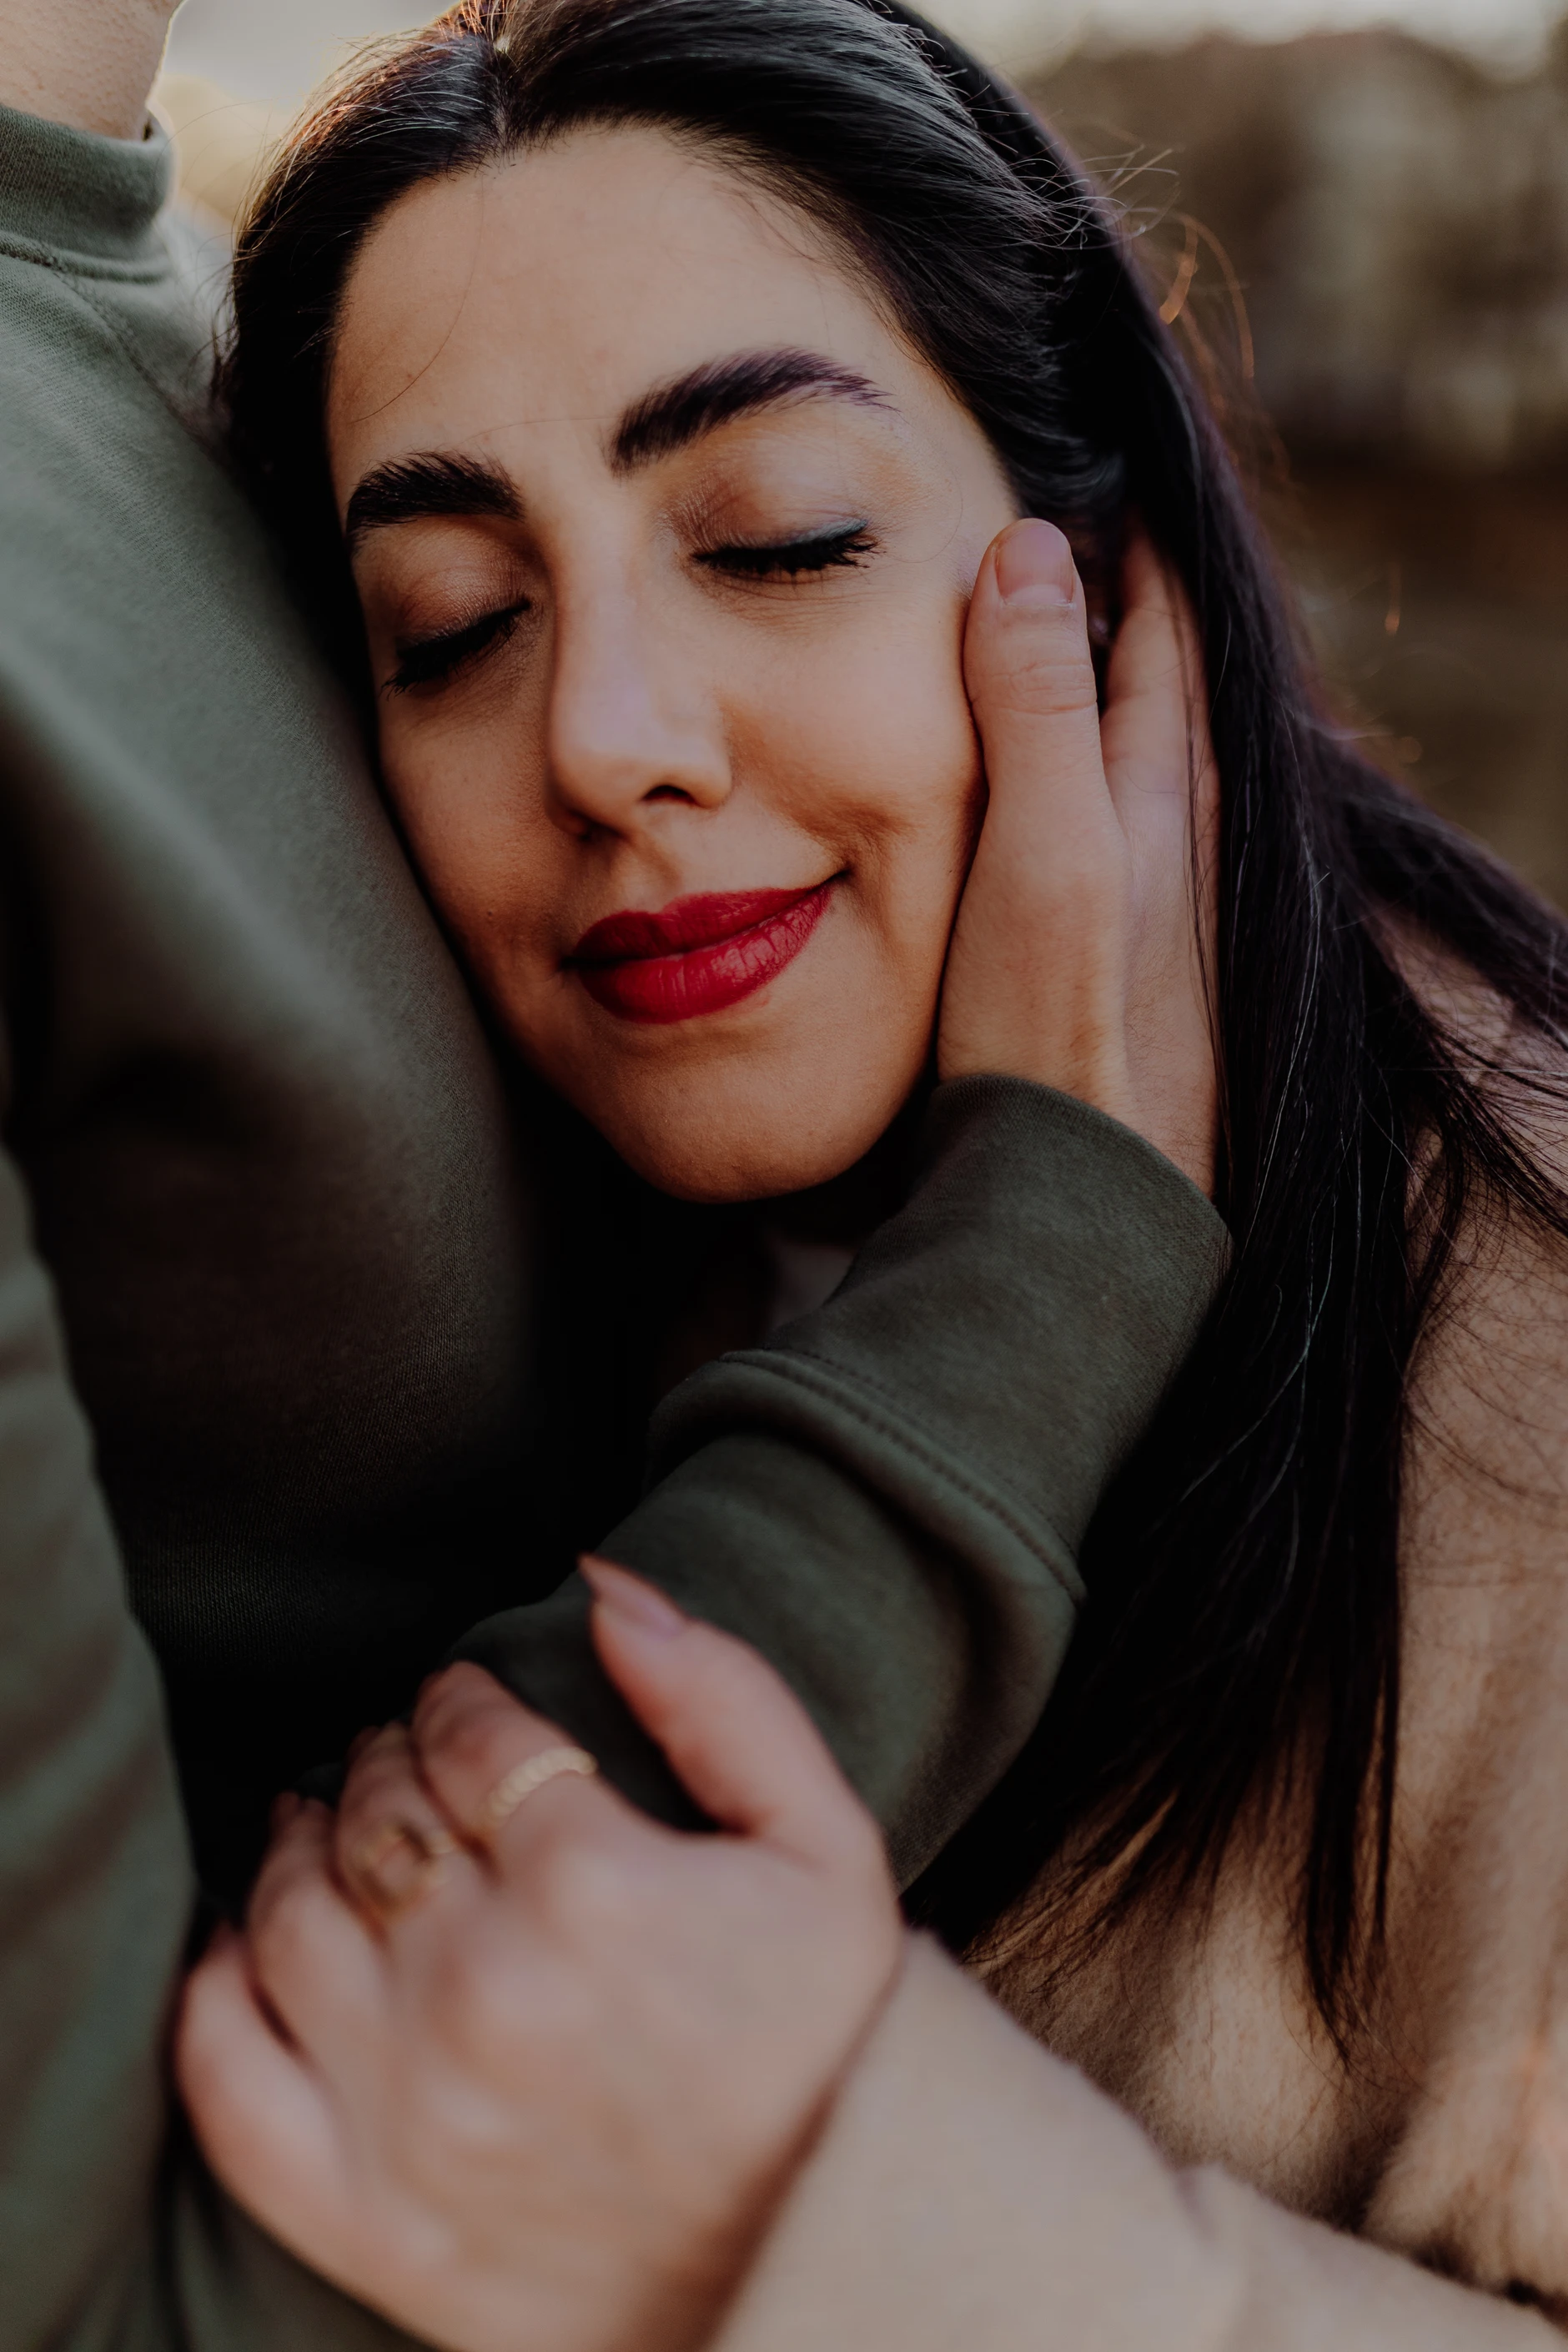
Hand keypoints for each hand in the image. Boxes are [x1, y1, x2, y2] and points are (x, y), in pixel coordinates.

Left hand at [176, 1563, 902, 2351]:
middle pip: (375, 1814)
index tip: (462, 1704)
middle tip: (398, 1761)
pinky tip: (247, 1946)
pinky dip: (213, 1990)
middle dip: (382, 1761)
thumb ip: (724, 1695)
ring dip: (298, 1847)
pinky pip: (227, 2074)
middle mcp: (487, 1992)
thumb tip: (606, 1586)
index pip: (468, 1737)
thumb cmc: (825, 2040)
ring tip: (323, 1827)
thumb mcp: (826, 1845)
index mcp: (597, 1887)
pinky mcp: (362, 2217)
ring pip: (290, 1917)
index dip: (456, 1700)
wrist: (820, 2263)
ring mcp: (412, 2111)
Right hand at [938, 519, 1219, 1195]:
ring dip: (1124, 709)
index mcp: (1163, 801)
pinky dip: (1103, 796)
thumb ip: (1040, 707)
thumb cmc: (1052, 1034)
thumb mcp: (1042, 852)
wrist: (1072, 1209)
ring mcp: (1168, 923)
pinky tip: (1084, 823)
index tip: (1108, 485)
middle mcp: (1184, 853)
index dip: (1136, 559)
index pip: (1163, 640)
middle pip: (1171, 701)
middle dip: (1137, 620)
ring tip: (1087, 659)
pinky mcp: (1136, 983)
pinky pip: (1132, 848)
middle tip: (1092, 549)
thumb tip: (1031, 551)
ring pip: (1155, 777)